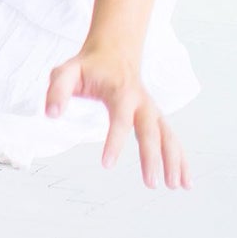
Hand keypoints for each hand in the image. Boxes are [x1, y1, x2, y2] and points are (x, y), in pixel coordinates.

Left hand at [45, 46, 188, 188]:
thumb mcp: (67, 71)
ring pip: (167, 135)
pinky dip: (181, 159)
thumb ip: (57, 90)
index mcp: (119, 90)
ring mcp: (151, 108)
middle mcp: (140, 100)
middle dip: (152, 156)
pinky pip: (172, 138)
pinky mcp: (157, 117)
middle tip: (150, 183)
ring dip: (173, 160)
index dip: (114, 141)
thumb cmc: (88, 65)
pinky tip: (185, 181)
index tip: (107, 164)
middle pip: (150, 129)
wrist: (114, 51)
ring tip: (174, 186)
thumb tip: (51, 114)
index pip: (120, 118)